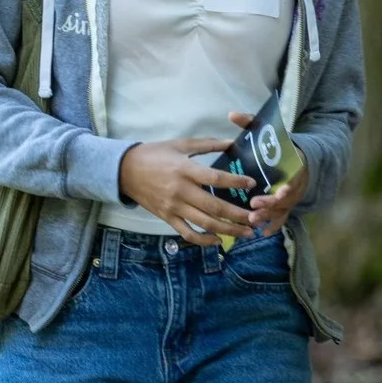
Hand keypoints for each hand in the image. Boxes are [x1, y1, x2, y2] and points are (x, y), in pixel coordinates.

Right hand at [118, 137, 254, 247]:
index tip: (252, 184)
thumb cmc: (154, 154)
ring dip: (228, 230)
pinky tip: (217, 240)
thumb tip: (230, 142)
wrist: (125, 170)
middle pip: (214, 207)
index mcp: (185, 170)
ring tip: (246, 233)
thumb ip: (206, 144)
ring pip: (205, 224)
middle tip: (256, 218)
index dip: (235, 182)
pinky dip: (203, 240)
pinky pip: (187, 233)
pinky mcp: (167, 218)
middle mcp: (181, 191)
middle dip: (238, 215)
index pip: (215, 178)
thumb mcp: (180, 144)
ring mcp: (174, 207)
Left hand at [209, 108, 307, 239]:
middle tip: (253, 208)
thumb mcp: (266, 131)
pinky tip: (263, 233)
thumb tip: (231, 114)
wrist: (299, 156)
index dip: (284, 188)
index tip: (271, 192)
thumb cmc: (277, 144)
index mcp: (295, 164)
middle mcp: (295, 182)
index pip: (293, 178)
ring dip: (268, 217)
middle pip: (285, 199)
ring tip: (252, 222)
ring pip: (282, 210)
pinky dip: (274, 226)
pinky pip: (282, 219)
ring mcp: (291, 196)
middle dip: (270, 205)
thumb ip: (251, 123)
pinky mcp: (286, 205)